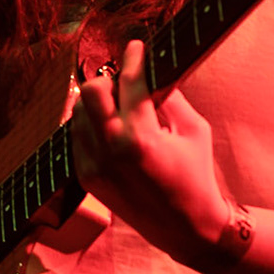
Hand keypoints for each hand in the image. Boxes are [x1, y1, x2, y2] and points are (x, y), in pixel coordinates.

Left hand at [70, 39, 228, 265]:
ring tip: (120, 107)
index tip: (136, 46)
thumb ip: (171, 97)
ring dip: (98, 103)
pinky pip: (77, 136)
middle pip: (91, 91)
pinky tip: (111, 128)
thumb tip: (153, 69)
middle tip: (125, 85)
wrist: (183, 227)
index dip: (134, 58)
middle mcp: (112, 150)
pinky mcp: (86, 177)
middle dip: (108, 80)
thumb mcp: (194, 130)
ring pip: (79, 111)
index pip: (130, 82)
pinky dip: (91, 125)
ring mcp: (94, 165)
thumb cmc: (196, 175)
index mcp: (141, 137)